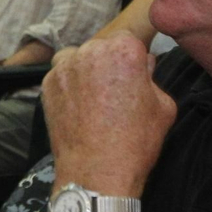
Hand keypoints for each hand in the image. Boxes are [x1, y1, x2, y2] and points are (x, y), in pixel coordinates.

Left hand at [40, 34, 175, 195]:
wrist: (97, 172)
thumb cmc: (135, 141)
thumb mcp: (164, 107)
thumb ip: (153, 77)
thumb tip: (145, 65)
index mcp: (123, 50)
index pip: (128, 39)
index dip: (132, 58)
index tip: (134, 75)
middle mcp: (91, 51)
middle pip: (101, 47)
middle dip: (108, 63)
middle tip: (115, 91)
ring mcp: (65, 67)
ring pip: (78, 58)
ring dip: (86, 70)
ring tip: (95, 98)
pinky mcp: (48, 84)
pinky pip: (61, 76)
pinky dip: (69, 86)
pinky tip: (79, 108)